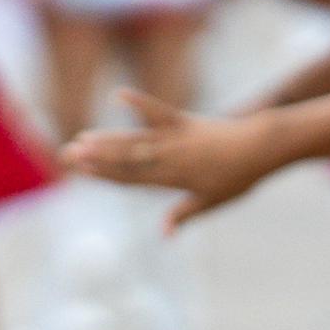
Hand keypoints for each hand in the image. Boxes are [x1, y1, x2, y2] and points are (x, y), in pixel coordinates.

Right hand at [61, 90, 274, 227]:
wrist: (261, 148)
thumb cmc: (238, 178)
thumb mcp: (211, 201)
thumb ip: (184, 215)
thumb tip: (163, 234)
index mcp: (173, 179)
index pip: (130, 179)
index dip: (103, 175)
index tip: (80, 170)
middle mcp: (169, 158)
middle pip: (125, 159)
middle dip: (95, 156)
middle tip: (69, 153)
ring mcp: (175, 138)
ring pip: (134, 139)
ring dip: (107, 138)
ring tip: (84, 136)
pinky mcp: (185, 121)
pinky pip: (158, 111)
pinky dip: (139, 102)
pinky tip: (118, 94)